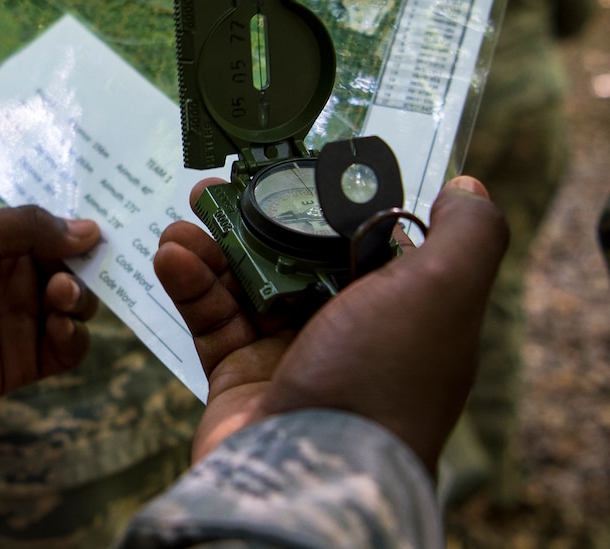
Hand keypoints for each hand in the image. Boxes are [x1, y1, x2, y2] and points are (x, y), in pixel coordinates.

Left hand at [0, 205, 100, 423]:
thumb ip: (25, 228)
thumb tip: (89, 229)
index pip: (55, 231)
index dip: (81, 230)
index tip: (103, 233)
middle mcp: (13, 278)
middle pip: (74, 268)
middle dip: (85, 267)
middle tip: (66, 273)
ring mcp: (19, 320)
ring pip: (77, 306)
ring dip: (82, 299)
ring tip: (61, 296)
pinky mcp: (19, 363)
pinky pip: (67, 350)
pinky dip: (75, 338)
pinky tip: (59, 328)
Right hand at [154, 176, 508, 473]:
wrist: (307, 475)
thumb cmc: (380, 379)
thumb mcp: (443, 293)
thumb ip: (467, 234)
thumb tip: (468, 187)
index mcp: (402, 311)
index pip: (367, 240)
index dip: (330, 199)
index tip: (294, 163)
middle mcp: (349, 332)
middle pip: (296, 255)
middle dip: (256, 216)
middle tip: (218, 184)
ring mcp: (290, 355)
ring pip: (245, 283)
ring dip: (211, 245)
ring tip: (184, 216)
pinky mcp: (240, 377)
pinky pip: (211, 320)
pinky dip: (189, 284)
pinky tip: (170, 254)